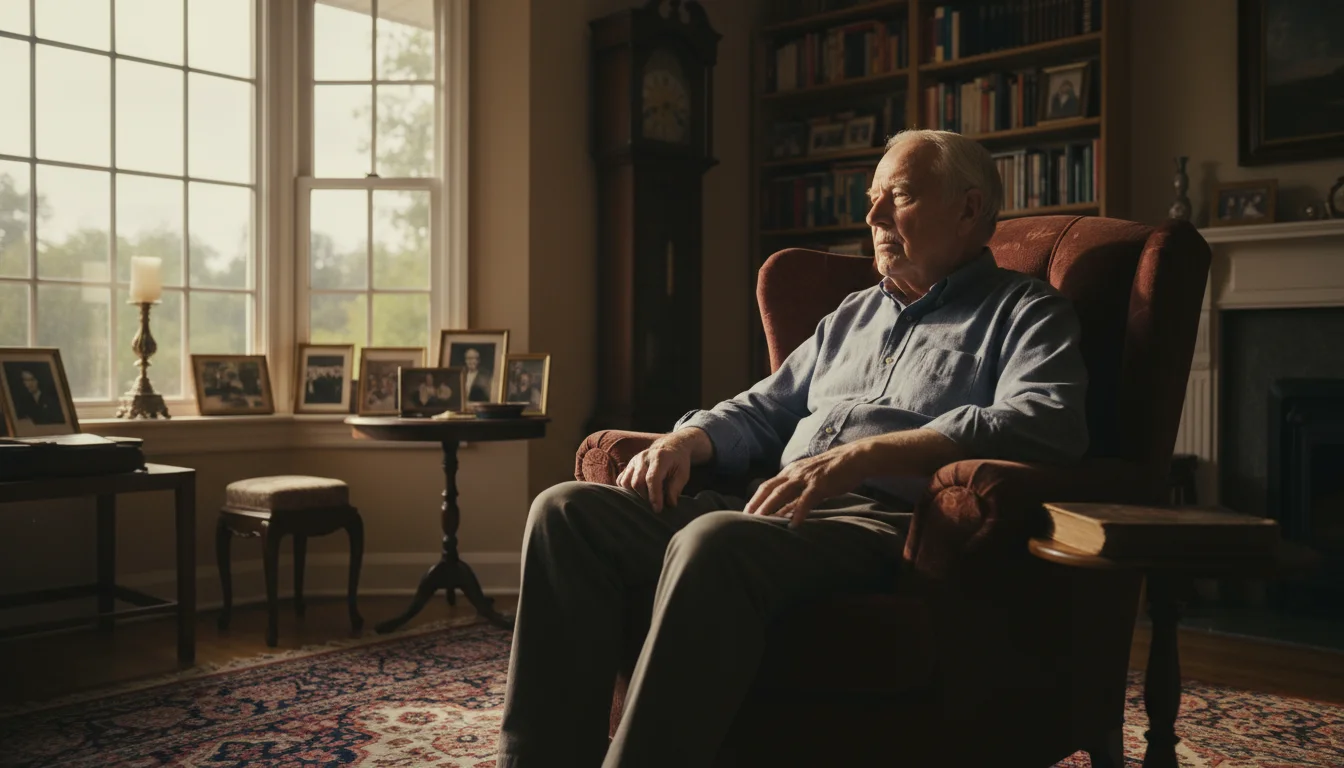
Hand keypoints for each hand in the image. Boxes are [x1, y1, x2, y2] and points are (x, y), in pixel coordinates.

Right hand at [616, 430, 704, 511]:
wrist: (670, 447)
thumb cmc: (678, 462)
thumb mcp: (683, 474)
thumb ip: (675, 488)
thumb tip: (669, 504)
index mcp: (660, 457)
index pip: (652, 479)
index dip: (654, 496)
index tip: (658, 509)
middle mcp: (643, 457)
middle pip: (637, 483)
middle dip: (645, 498)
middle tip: (654, 506)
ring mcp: (634, 460)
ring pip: (626, 482)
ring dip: (635, 495)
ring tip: (647, 499)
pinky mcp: (628, 465)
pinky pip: (621, 480)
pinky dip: (627, 490)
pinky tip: (638, 493)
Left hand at [744, 443, 870, 527]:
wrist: (855, 458)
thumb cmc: (834, 471)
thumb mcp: (811, 481)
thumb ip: (797, 496)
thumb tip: (784, 512)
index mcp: (792, 471)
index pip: (768, 485)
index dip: (756, 498)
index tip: (746, 511)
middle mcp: (795, 473)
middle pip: (769, 488)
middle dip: (756, 503)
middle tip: (746, 519)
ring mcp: (807, 478)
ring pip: (782, 493)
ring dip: (769, 507)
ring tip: (760, 521)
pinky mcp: (820, 484)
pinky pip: (806, 499)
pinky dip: (798, 512)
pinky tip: (793, 524)